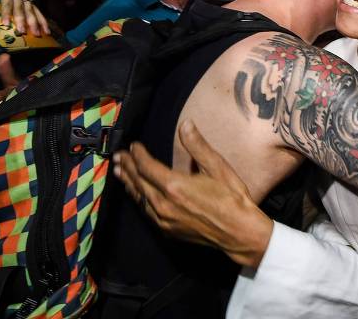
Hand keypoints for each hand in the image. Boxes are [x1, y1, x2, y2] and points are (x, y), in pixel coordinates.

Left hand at [113, 120, 273, 266]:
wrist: (239, 231)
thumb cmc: (231, 198)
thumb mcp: (218, 168)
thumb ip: (198, 146)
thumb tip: (186, 124)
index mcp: (175, 186)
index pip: (147, 166)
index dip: (138, 154)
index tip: (134, 145)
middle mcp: (164, 204)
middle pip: (138, 182)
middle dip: (127, 167)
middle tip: (118, 156)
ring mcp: (164, 220)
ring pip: (139, 198)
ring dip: (129, 183)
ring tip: (119, 172)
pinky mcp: (168, 231)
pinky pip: (146, 212)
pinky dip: (138, 199)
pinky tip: (137, 195)